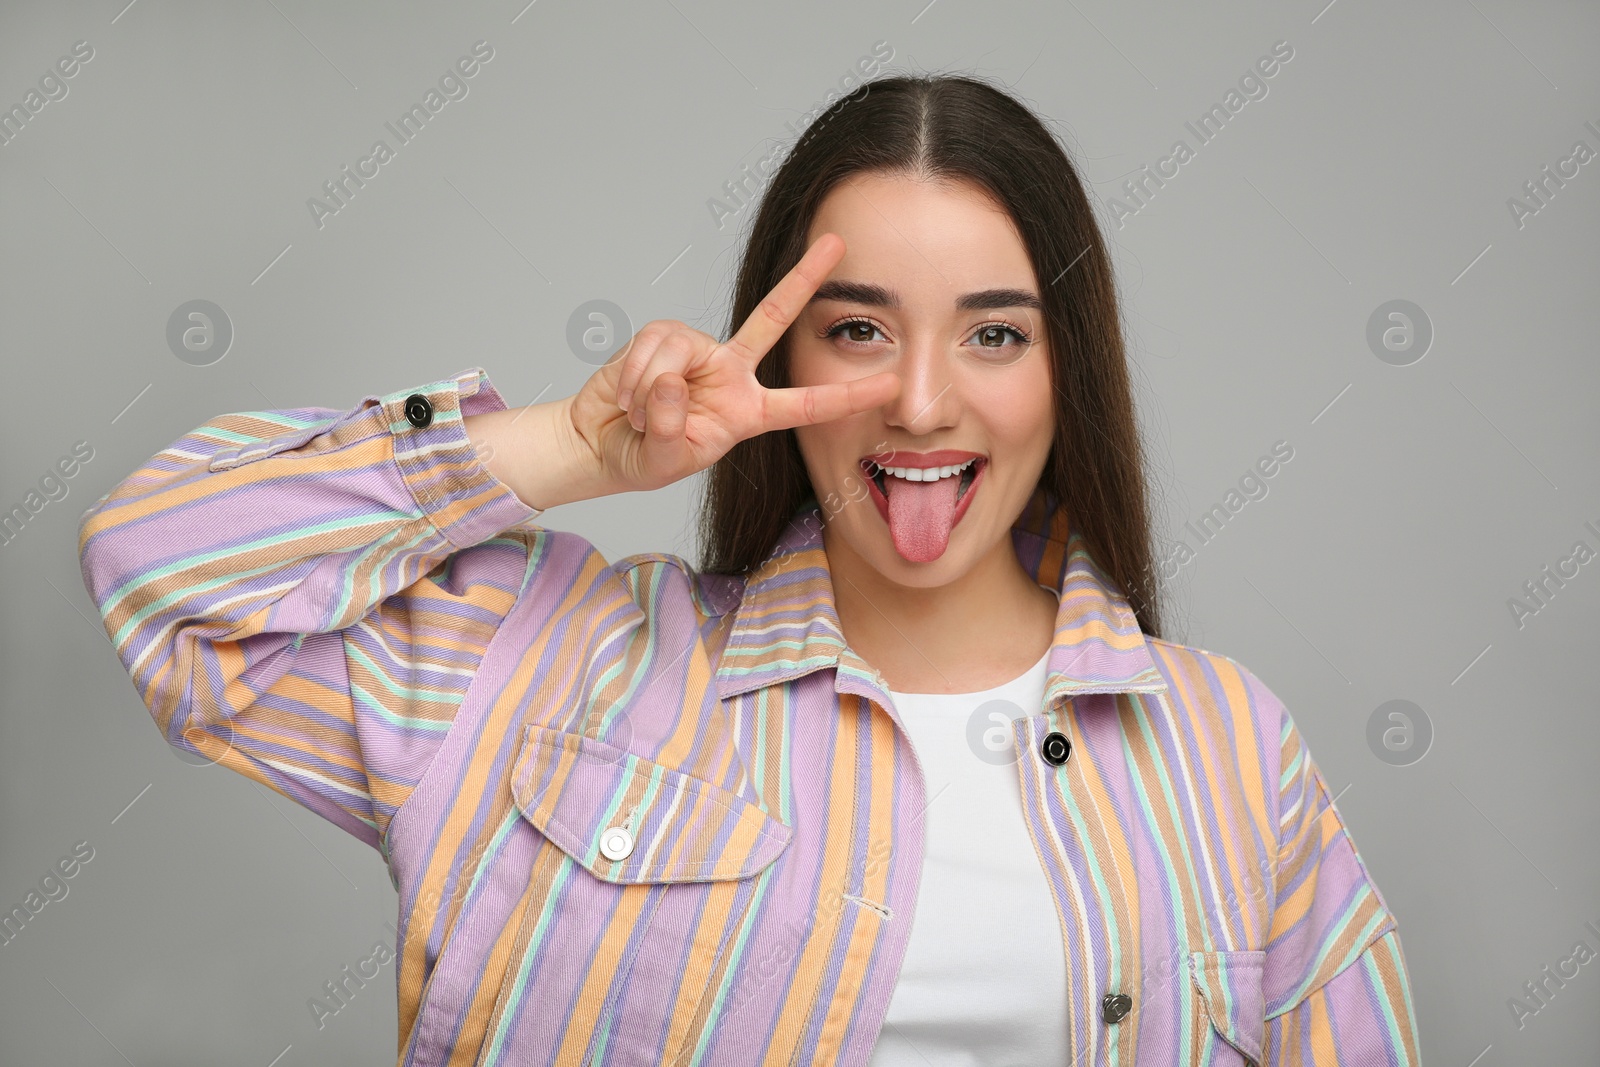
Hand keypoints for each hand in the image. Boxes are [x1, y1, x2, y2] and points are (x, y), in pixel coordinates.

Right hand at [564, 232, 900, 494]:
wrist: (601, 443)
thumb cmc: (642, 458)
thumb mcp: (664, 459)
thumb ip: (671, 427)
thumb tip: (671, 379)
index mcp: (750, 412)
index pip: (808, 404)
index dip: (848, 396)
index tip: (893, 384)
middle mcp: (732, 373)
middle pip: (773, 318)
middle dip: (803, 278)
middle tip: (836, 242)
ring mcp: (699, 351)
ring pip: (682, 349)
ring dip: (650, 386)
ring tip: (637, 413)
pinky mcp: (663, 336)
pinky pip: (652, 344)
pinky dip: (634, 374)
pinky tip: (626, 395)